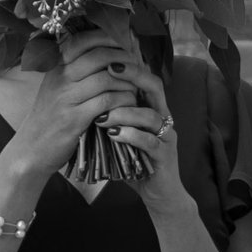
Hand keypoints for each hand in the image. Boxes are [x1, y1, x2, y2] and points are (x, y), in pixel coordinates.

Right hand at [11, 31, 138, 174]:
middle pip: (99, 55)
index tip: (126, 41)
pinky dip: (124, 100)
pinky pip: (108, 101)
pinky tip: (131, 104)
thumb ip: (75, 69)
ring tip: (137, 86)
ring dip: (128, 81)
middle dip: (125, 58)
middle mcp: (59, 78)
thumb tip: (106, 49)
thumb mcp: (56, 87)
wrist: (31, 149)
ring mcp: (66, 98)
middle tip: (138, 65)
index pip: (82, 40)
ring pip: (107, 78)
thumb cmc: (50, 116)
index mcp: (56, 67)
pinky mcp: (74, 118)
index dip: (108, 37)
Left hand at [88, 38, 188, 213]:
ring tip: (102, 117)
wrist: (159, 194)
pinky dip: (132, 136)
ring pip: (151, 116)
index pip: (145, 79)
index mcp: (153, 109)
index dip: (129, 66)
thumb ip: (112, 115)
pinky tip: (114, 136)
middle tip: (109, 71)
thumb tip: (85, 96)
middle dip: (133, 76)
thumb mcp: (122, 133)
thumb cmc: (136, 161)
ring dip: (125, 113)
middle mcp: (163, 118)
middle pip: (155, 87)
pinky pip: (151, 142)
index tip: (105, 57)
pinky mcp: (165, 157)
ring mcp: (167, 137)